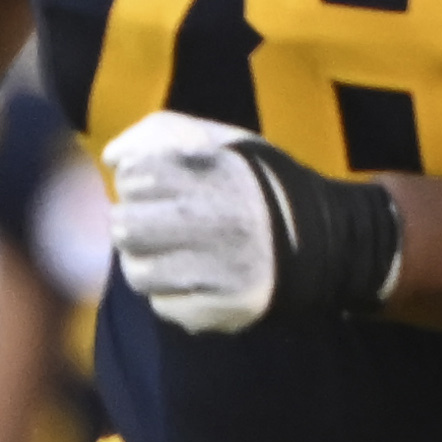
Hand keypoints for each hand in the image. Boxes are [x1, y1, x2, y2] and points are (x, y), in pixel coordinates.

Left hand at [99, 110, 399, 332]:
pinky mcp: (221, 310)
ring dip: (147, 262)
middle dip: (134, 222)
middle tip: (157, 224)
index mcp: (213, 172)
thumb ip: (162, 132)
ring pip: (138, 273)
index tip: (159, 188)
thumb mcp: (224, 140)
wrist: (328, 241)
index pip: (133, 177)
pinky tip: (197, 280)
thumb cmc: (261, 185)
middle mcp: (214, 221)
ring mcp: (218, 270)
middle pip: (125, 226)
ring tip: (173, 254)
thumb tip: (112, 157)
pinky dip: (172, 294)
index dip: (139, 182)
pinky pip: (164, 306)